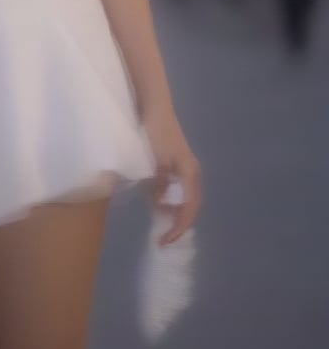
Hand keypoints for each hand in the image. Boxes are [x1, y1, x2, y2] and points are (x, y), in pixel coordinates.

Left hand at [143, 105, 201, 244]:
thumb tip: (160, 206)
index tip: (165, 240)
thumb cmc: (157, 133)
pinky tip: (157, 203)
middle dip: (178, 224)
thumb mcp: (156, 160)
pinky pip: (177, 189)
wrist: (155, 108)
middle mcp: (192, 174)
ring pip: (184, 199)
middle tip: (163, 237)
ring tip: (160, 224)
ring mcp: (185, 169)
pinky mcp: (177, 164)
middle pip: (191, 207)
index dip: (179, 228)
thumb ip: (160, 184)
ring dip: (174, 212)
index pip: (189, 209)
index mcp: (190, 174)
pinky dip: (169, 199)